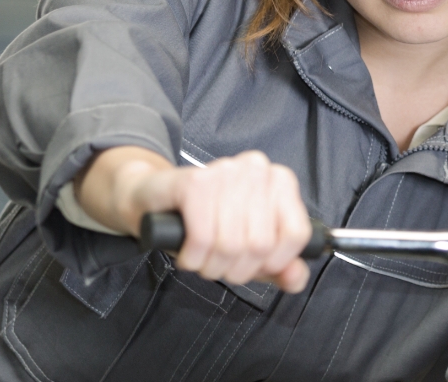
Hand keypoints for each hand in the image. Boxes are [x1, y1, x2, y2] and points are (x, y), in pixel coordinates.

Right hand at [75, 146, 312, 292]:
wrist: (151, 201)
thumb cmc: (204, 223)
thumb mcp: (247, 247)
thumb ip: (278, 266)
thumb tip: (296, 278)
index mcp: (280, 181)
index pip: (296, 234)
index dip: (272, 263)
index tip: (252, 265)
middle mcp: (258, 169)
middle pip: (261, 244)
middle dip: (236, 269)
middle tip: (219, 263)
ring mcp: (227, 171)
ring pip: (231, 244)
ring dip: (211, 266)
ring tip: (202, 257)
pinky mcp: (195, 182)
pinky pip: (203, 238)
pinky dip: (193, 257)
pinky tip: (188, 252)